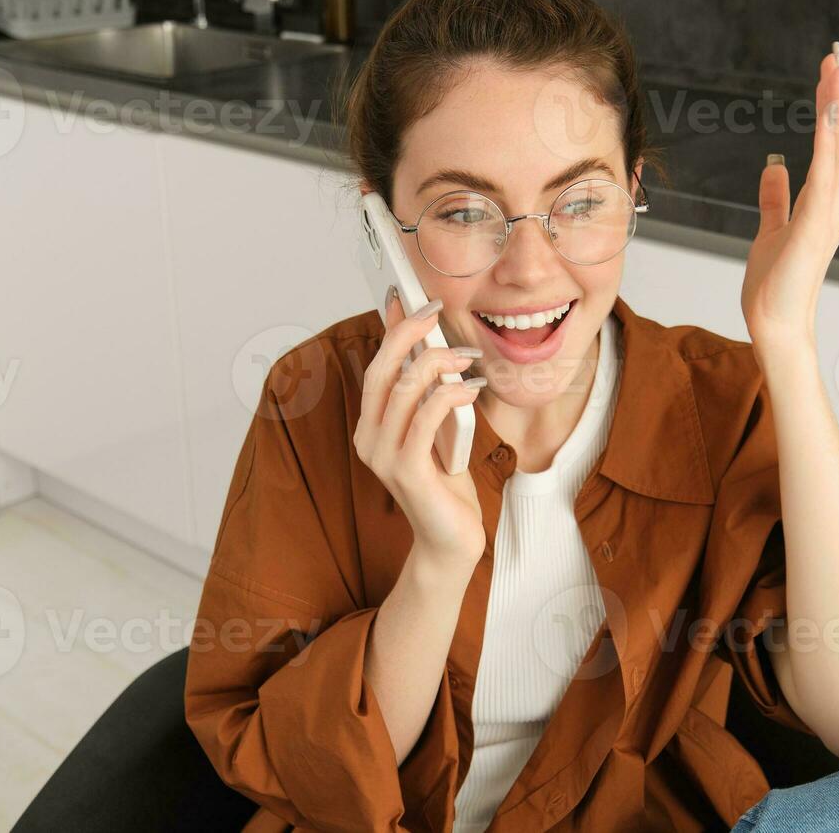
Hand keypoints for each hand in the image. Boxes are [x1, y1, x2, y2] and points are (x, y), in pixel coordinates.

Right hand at [354, 291, 488, 562]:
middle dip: (408, 334)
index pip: (376, 368)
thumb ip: (427, 395)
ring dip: (438, 363)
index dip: (391, 331)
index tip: (411, 299)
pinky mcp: (406, 471)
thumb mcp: (436, 430)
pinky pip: (425, 418)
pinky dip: (448, 395)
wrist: (451, 540)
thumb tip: (430, 348)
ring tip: (467, 357)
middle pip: (382, 371)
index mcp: (370, 427)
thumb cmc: (447, 484)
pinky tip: (470, 388)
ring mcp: (382, 457)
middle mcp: (368, 439)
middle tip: (436, 313)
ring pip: (404, 390)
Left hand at [742, 45, 838, 351]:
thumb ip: (776, 199)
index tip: (828, 77)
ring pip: (838, 151)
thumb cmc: (773, 288)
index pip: (830, 148)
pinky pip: (825, 175)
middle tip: (837, 58)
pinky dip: (829, 142)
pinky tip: (828, 114)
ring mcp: (828, 215)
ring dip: (837, 110)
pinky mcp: (815, 225)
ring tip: (835, 72)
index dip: (831, 112)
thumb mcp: (770, 230)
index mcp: (822, 205)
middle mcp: (832, 206)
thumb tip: (775, 168)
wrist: (774, 326)